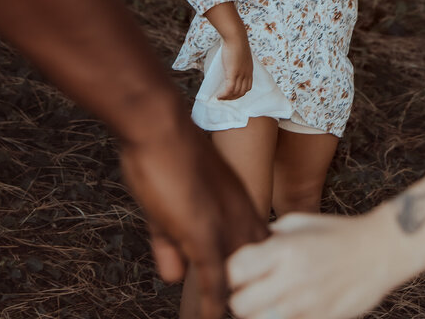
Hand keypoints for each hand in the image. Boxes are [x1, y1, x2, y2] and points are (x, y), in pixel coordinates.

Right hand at [119, 102, 267, 318]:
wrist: (159, 125)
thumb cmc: (163, 157)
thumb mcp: (167, 210)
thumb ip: (172, 245)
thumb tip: (173, 277)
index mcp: (239, 204)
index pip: (261, 247)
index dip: (263, 273)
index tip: (265, 295)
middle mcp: (240, 215)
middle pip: (262, 264)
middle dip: (261, 290)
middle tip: (262, 310)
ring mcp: (224, 224)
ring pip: (242, 275)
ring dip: (241, 301)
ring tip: (246, 317)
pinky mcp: (203, 232)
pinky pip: (215, 277)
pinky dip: (215, 304)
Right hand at [217, 35, 253, 100]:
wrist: (236, 37)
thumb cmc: (236, 42)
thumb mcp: (239, 53)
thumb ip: (237, 60)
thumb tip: (229, 61)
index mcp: (249, 70)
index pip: (247, 87)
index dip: (240, 92)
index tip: (231, 93)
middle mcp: (247, 74)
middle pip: (242, 92)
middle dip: (233, 97)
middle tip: (224, 98)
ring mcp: (241, 74)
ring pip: (235, 92)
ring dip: (227, 98)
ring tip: (219, 98)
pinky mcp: (233, 73)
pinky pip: (229, 89)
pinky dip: (224, 95)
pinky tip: (218, 96)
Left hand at [228, 212, 399, 318]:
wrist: (382, 250)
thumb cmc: (339, 233)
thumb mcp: (301, 223)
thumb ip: (271, 237)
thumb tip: (245, 249)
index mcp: (285, 250)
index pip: (235, 271)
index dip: (236, 271)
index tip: (246, 269)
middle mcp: (293, 279)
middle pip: (240, 304)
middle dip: (243, 297)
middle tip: (256, 289)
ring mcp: (307, 305)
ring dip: (262, 313)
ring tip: (274, 300)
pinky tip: (294, 307)